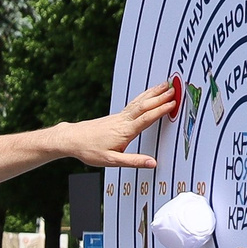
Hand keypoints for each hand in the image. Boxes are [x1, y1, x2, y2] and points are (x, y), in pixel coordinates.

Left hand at [55, 82, 178, 169]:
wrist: (71, 139)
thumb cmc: (89, 150)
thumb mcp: (111, 161)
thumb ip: (133, 161)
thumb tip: (153, 163)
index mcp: (125, 131)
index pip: (147, 118)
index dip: (161, 110)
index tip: (174, 103)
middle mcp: (123, 120)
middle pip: (145, 105)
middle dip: (161, 97)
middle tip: (175, 88)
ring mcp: (119, 116)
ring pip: (139, 101)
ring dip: (153, 93)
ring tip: (165, 84)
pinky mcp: (115, 116)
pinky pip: (133, 103)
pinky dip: (144, 96)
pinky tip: (148, 94)